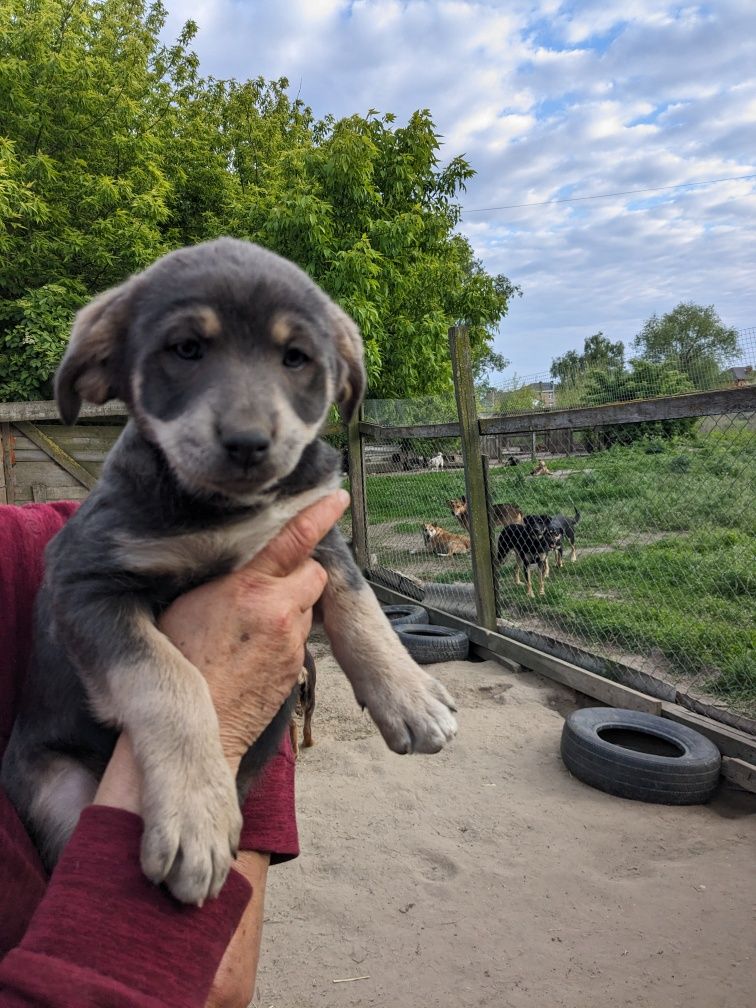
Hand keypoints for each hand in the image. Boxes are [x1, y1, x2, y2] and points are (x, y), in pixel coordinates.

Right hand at [158, 489, 348, 766]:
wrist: (196, 727)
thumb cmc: (180, 663)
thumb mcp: (190, 605)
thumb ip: (227, 580)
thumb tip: (244, 567)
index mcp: (250, 588)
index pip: (295, 540)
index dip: (318, 515)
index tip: (337, 497)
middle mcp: (280, 611)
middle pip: (312, 574)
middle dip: (299, 573)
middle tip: (268, 586)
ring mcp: (292, 643)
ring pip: (307, 608)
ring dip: (291, 607)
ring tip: (253, 626)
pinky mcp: (295, 669)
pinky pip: (299, 639)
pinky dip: (286, 636)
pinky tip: (255, 652)